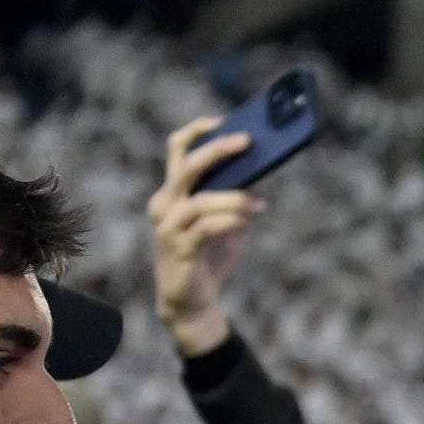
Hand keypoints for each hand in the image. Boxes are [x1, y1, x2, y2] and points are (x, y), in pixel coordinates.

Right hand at [148, 116, 262, 355]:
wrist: (193, 301)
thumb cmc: (209, 258)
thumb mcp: (228, 224)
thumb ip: (237, 201)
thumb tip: (258, 179)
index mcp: (174, 193)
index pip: (177, 151)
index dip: (198, 131)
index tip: (223, 121)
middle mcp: (165, 204)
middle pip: (187, 166)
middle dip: (218, 150)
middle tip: (247, 141)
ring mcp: (169, 226)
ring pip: (199, 200)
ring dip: (233, 198)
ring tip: (257, 204)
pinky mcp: (179, 249)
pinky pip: (204, 228)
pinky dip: (228, 220)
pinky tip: (247, 218)